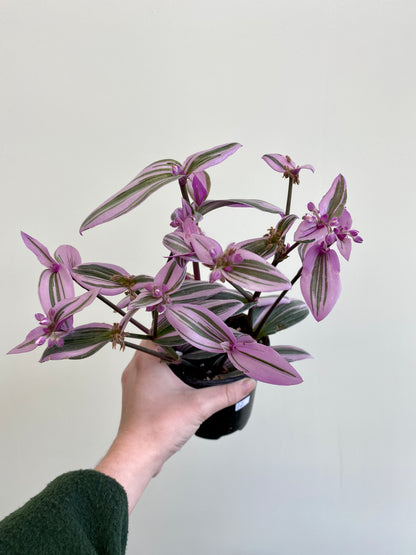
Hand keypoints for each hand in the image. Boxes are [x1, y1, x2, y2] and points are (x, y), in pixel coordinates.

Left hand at [95, 342, 254, 512]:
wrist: (138, 455)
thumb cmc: (159, 427)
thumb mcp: (200, 405)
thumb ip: (226, 392)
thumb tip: (247, 383)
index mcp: (146, 360)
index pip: (163, 331)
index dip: (182, 329)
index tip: (198, 330)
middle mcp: (135, 367)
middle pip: (159, 345)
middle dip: (179, 345)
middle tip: (200, 344)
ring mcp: (132, 382)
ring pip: (152, 361)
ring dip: (170, 360)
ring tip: (192, 359)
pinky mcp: (134, 395)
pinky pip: (148, 375)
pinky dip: (163, 374)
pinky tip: (179, 381)